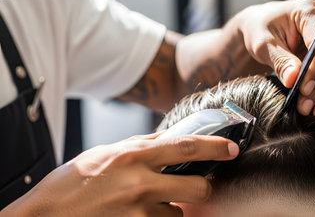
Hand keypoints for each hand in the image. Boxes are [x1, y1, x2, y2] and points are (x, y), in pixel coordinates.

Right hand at [1, 133, 238, 216]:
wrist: (46, 215)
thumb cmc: (75, 181)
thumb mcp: (109, 153)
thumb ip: (143, 148)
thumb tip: (173, 141)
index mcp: (135, 155)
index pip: (187, 147)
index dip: (215, 147)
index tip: (231, 149)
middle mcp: (142, 183)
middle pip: (197, 189)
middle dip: (202, 189)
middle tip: (196, 186)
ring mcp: (139, 212)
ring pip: (177, 214)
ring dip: (169, 210)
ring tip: (144, 205)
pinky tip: (136, 216)